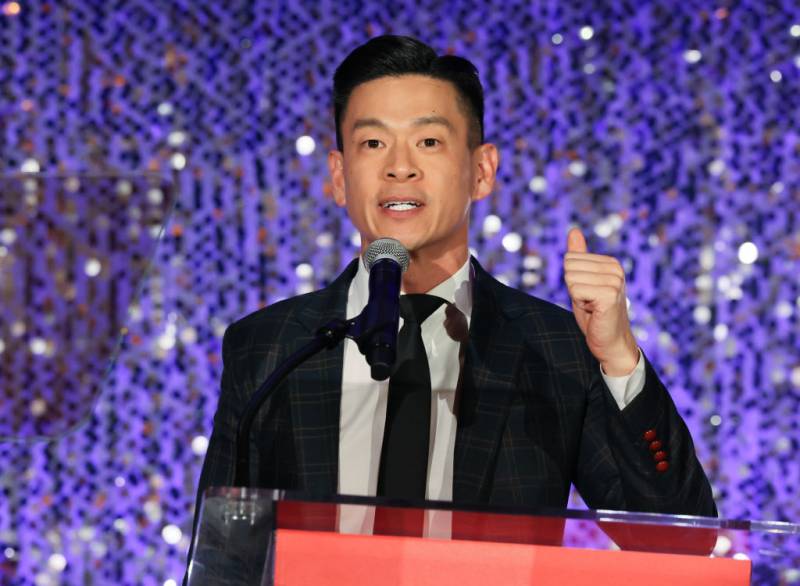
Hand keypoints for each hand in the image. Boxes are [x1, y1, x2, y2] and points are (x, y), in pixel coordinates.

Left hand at [564, 228, 638, 375]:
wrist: (610, 341)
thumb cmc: (595, 312)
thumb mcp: (583, 281)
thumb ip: (579, 256)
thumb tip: (573, 230)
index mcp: (610, 263)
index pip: (570, 259)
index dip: (573, 280)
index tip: (587, 293)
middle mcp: (615, 269)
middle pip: (569, 267)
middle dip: (573, 288)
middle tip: (589, 301)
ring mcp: (614, 281)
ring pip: (571, 280)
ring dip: (577, 297)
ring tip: (592, 306)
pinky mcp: (609, 295)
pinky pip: (575, 291)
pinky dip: (579, 304)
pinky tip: (594, 311)